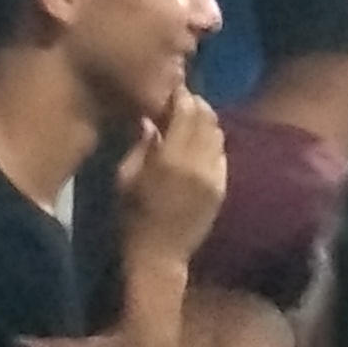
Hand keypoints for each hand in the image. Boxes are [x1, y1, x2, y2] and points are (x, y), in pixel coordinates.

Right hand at [117, 91, 227, 267]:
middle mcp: (197, 163)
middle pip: (206, 117)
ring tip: (191, 122)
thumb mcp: (125, 178)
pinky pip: (222, 154)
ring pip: (218, 133)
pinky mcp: (221, 187)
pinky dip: (212, 143)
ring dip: (206, 122)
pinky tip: (199, 146)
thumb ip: (141, 145)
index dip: (179, 95)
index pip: (185, 110)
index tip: (169, 91)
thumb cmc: (132, 217)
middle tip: (181, 102)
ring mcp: (214, 176)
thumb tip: (151, 119)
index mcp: (169, 159)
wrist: (160, 256)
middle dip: (195, 105)